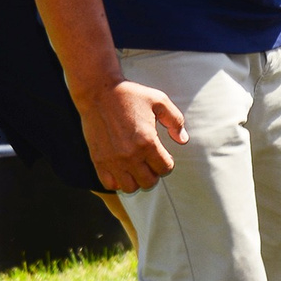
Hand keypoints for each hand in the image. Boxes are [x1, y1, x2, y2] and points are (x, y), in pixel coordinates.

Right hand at [80, 78, 186, 193]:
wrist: (98, 92)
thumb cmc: (129, 95)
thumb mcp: (159, 101)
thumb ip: (175, 120)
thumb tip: (182, 139)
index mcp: (147, 142)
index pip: (165, 168)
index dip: (167, 163)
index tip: (163, 155)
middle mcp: (130, 155)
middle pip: (149, 182)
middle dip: (154, 173)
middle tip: (151, 162)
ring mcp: (113, 160)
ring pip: (130, 187)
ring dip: (136, 180)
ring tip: (136, 167)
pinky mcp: (98, 160)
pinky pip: (110, 184)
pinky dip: (117, 181)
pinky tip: (121, 169)